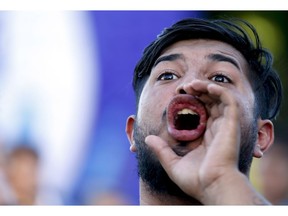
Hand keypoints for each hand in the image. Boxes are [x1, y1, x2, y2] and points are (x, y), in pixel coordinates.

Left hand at [145, 80, 267, 203]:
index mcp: (205, 137)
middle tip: (182, 89)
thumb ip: (161, 150)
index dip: (189, 102)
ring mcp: (225, 125)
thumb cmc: (196, 180)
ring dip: (205, 87)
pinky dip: (219, 90)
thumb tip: (147, 139)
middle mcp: (216, 129)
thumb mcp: (172, 164)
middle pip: (209, 102)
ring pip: (219, 98)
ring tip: (190, 85)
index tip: (177, 96)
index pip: (200, 112)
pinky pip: (229, 101)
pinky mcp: (232, 124)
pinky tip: (205, 87)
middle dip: (196, 91)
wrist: (212, 187)